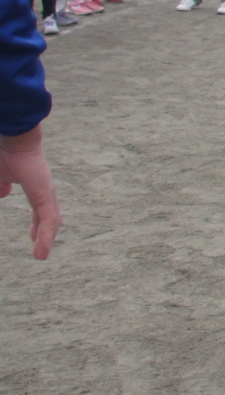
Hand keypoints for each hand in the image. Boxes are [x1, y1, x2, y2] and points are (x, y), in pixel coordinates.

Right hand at [0, 126, 60, 259]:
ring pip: (51, 222)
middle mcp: (43, 190)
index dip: (37, 223)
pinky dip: (45, 237)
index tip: (33, 235)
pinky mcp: (45, 195)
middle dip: (45, 233)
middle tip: (41, 249)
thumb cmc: (3, 152)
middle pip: (49, 216)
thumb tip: (2, 195)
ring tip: (40, 255)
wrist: (12, 138)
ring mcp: (46, 193)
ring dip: (45, 240)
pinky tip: (41, 252)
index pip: (39, 209)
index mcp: (34, 186)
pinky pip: (48, 220)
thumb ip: (0, 185)